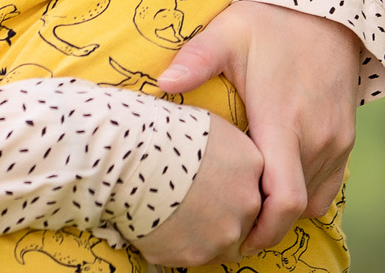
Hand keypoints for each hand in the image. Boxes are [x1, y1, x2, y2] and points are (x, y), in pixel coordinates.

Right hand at [131, 113, 261, 267]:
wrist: (132, 156)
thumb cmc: (162, 133)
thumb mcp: (210, 128)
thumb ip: (230, 154)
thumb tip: (224, 166)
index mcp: (252, 166)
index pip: (253, 186)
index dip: (231, 191)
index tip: (213, 189)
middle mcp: (248, 203)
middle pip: (242, 220)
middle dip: (220, 217)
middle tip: (192, 205)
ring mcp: (225, 233)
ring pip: (219, 244)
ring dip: (201, 235)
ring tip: (172, 217)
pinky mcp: (197, 255)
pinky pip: (191, 256)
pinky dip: (176, 246)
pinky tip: (158, 225)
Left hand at [156, 1, 359, 250]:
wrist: (328, 5)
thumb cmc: (271, 20)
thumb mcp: (228, 33)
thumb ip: (196, 60)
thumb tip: (162, 83)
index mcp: (284, 121)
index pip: (283, 199)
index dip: (262, 228)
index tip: (236, 236)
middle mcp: (317, 137)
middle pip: (296, 208)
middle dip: (267, 225)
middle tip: (233, 226)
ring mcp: (337, 139)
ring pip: (314, 198)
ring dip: (285, 208)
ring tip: (250, 204)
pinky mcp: (347, 136)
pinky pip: (328, 184)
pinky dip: (306, 192)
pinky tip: (277, 181)